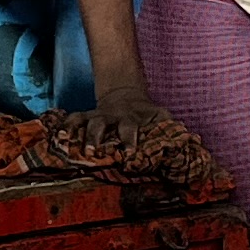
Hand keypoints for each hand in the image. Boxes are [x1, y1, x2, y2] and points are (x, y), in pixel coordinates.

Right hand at [60, 88, 180, 149]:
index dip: (131, 141)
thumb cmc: (146, 114)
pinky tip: (59, 137)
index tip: (130, 155)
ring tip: (80, 151)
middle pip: (104, 125)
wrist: (125, 94)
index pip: (131, 129)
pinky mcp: (86, 116)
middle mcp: (114, 117)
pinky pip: (73, 120)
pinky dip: (65, 127)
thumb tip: (190, 140)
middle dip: (99, 139)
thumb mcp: (160, 116)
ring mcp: (99, 116)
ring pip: (88, 123)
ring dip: (83, 136)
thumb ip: (170, 128)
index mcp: (132, 119)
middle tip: (98, 154)